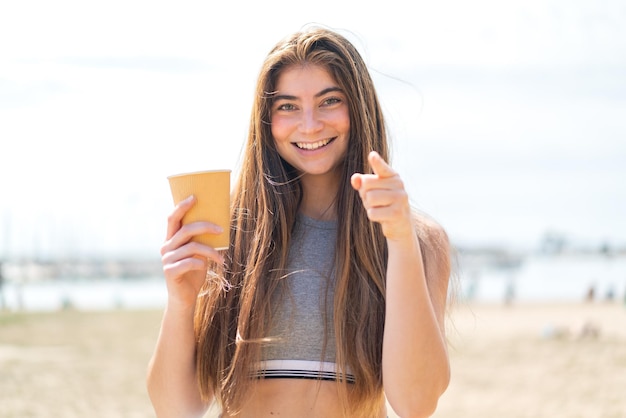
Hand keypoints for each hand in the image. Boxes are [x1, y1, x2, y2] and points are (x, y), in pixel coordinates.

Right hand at [160, 195, 224, 309]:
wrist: (184, 299)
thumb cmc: (193, 273)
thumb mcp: (199, 254)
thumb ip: (201, 241)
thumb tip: (218, 225)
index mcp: (171, 240)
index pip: (173, 218)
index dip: (182, 206)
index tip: (195, 197)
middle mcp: (166, 247)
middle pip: (185, 230)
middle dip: (205, 226)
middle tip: (221, 230)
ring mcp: (166, 260)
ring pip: (192, 247)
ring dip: (211, 252)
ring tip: (221, 259)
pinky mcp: (170, 272)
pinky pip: (190, 262)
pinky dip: (202, 264)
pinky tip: (207, 268)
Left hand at [351, 151, 413, 241]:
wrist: (400, 224)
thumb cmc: (383, 203)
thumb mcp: (371, 191)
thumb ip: (362, 183)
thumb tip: (355, 178)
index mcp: (393, 176)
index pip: (382, 168)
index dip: (377, 162)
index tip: (372, 155)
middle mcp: (399, 184)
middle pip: (367, 185)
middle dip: (365, 195)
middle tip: (375, 201)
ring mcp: (400, 199)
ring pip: (370, 198)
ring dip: (369, 206)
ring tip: (379, 208)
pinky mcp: (397, 213)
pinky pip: (372, 213)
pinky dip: (373, 216)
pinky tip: (382, 217)